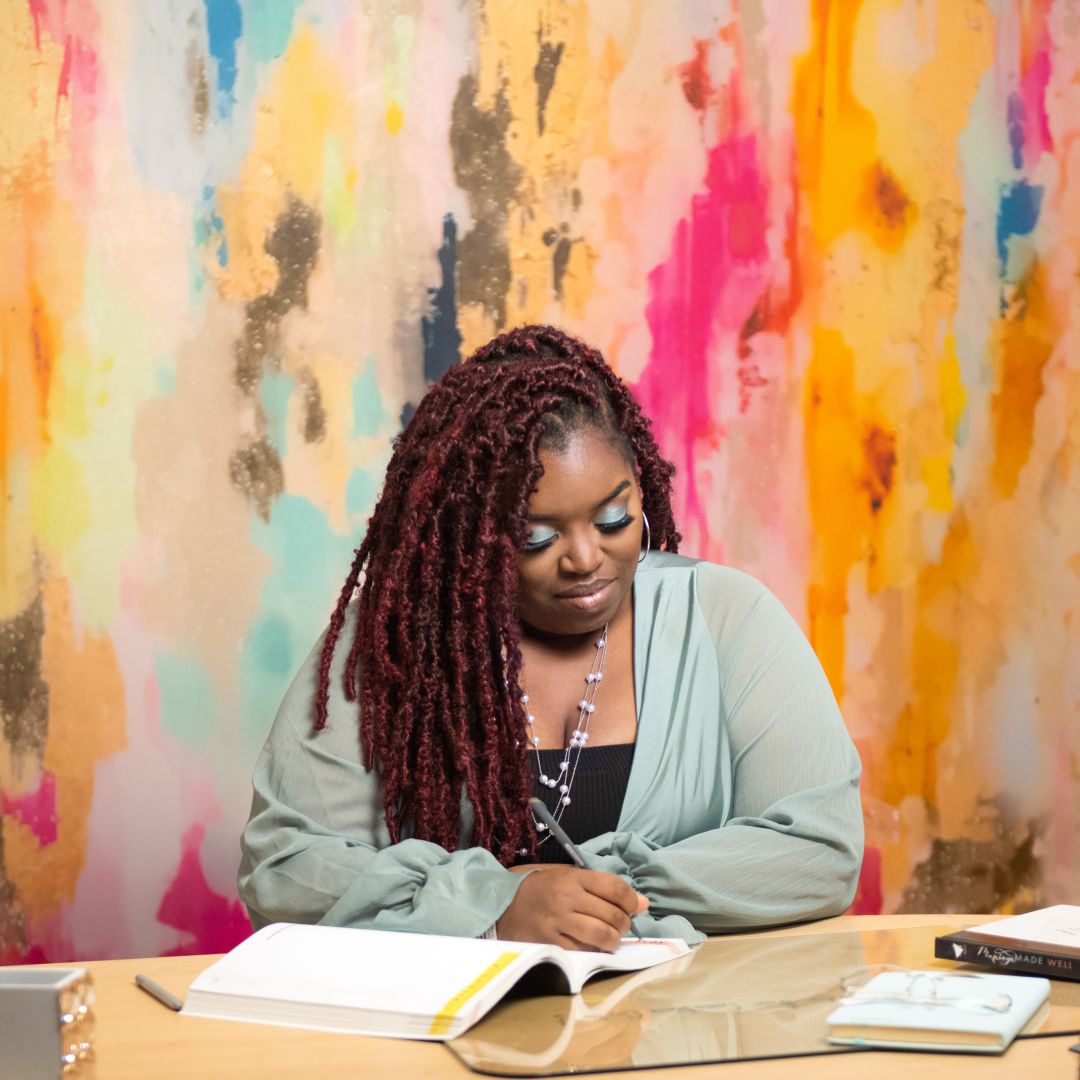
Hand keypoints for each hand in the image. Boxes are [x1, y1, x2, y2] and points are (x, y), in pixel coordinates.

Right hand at [497, 865, 648, 951]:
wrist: (502, 905)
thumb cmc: (540, 888)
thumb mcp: (567, 875)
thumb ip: (602, 885)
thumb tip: (642, 902)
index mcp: (572, 878)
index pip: (614, 887)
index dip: (632, 899)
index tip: (635, 905)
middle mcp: (567, 899)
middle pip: (612, 914)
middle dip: (625, 922)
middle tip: (621, 924)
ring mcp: (558, 923)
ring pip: (602, 936)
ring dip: (614, 940)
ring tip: (611, 937)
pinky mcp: (551, 944)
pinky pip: (585, 952)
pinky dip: (596, 952)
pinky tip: (594, 946)